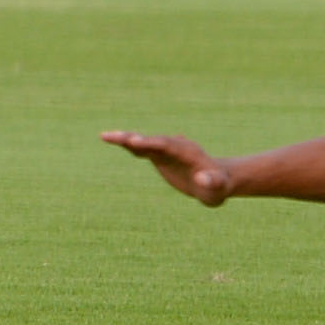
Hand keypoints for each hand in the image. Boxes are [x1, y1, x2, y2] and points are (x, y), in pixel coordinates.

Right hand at [101, 130, 233, 204]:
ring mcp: (166, 150)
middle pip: (152, 140)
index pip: (168, 146)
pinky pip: (141, 148)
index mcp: (188, 153)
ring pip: (144, 142)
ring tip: (105, 136)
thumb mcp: (218, 188)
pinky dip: (128, 144)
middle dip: (136, 139)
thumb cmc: (219, 187)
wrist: (217, 180)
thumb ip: (212, 183)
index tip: (137, 142)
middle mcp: (175, 147)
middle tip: (117, 137)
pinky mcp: (159, 156)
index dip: (152, 143)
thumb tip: (202, 179)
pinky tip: (110, 139)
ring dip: (126, 139)